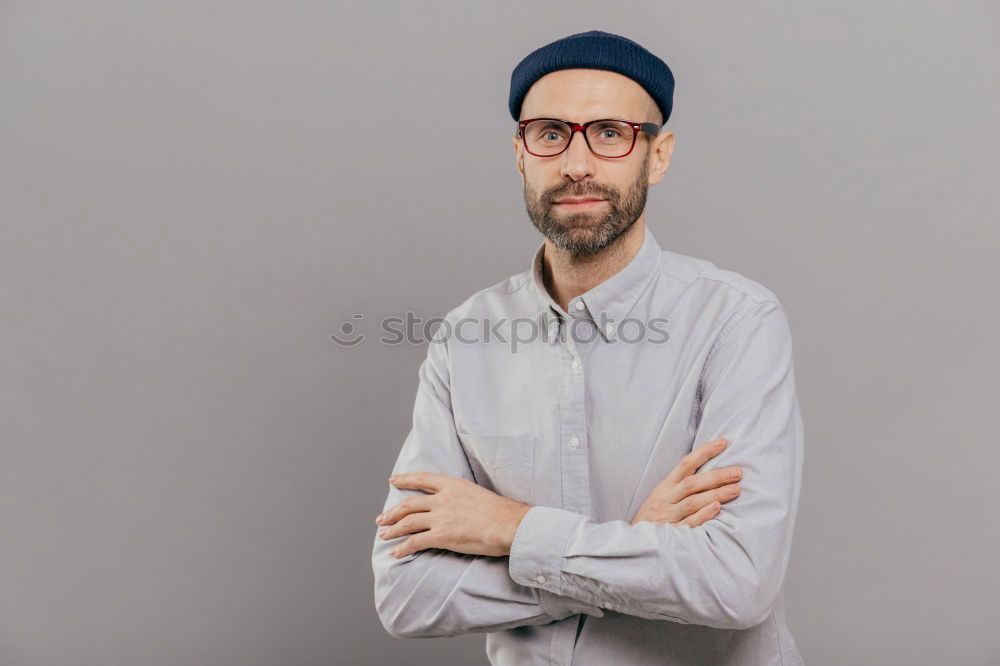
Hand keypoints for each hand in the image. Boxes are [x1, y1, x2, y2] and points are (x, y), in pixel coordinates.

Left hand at [376, 472, 532, 558]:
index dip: (405, 479)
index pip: (423, 478)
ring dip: (393, 530)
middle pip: (409, 504)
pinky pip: (415, 542)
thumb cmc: (501, 513)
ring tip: (384, 535)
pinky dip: (402, 548)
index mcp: (453, 485)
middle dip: (392, 512)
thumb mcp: (478, 494)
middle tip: (382, 518)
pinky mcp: (442, 536)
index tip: (393, 480)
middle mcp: (443, 499)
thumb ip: (462, 496)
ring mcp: (441, 518)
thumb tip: (457, 504)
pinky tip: (395, 553)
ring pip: (408, 523)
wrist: (509, 525)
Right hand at [630, 437, 741, 526]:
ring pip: (692, 502)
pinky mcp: (672, 533)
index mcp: (665, 486)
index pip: (685, 464)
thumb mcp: (663, 495)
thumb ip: (682, 484)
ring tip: (736, 490)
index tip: (723, 443)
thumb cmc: (654, 516)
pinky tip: (717, 509)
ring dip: (715, 494)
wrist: (636, 540)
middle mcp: (666, 498)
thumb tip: (712, 472)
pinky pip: (689, 523)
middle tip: (737, 472)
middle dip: (716, 476)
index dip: (704, 452)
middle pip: (692, 483)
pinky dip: (703, 515)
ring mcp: (668, 515)